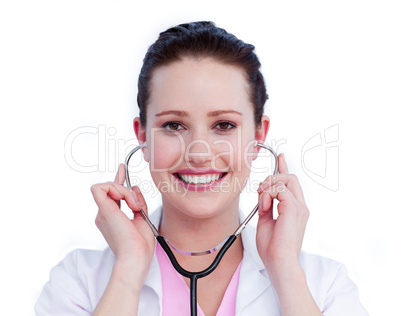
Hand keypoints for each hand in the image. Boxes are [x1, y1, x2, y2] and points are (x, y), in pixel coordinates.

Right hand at [90, 164, 154, 284]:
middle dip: (126, 188)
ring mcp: (103, 212)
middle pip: (111, 188)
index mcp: (112, 217)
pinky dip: (117, 189)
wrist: (136, 257)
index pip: (112, 193)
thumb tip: (134, 187)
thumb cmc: (140, 246)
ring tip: (135, 206)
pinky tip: (127, 200)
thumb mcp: (142, 218)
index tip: (123, 168)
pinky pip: (102, 188)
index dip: (118, 179)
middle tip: (137, 204)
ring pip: (109, 186)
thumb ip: (137, 202)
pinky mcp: (104, 210)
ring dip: (126, 191)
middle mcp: (105, 214)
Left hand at [256, 153, 308, 271]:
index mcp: (295, 209)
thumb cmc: (273, 248)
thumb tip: (263, 194)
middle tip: (261, 191)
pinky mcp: (293, 209)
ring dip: (267, 187)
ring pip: (283, 180)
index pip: (291, 183)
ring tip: (262, 204)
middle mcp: (300, 206)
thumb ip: (267, 206)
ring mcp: (299, 207)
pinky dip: (268, 195)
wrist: (279, 262)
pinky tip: (265, 207)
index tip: (280, 156)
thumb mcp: (266, 221)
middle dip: (272, 177)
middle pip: (289, 177)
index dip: (284, 168)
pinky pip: (279, 189)